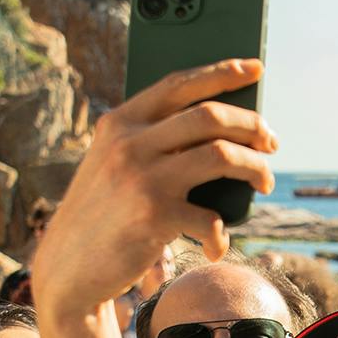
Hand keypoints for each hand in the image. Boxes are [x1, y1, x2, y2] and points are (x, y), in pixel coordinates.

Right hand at [29, 58, 274, 316]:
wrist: (67, 268)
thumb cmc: (102, 216)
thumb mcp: (112, 165)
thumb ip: (149, 142)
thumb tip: (220, 131)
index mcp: (119, 122)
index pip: (179, 84)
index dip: (222, 73)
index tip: (254, 69)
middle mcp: (129, 143)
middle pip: (210, 116)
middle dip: (252, 126)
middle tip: (270, 143)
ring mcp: (142, 177)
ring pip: (222, 155)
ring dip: (255, 168)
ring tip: (264, 181)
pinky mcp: (154, 216)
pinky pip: (211, 219)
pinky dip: (221, 235)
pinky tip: (217, 246)